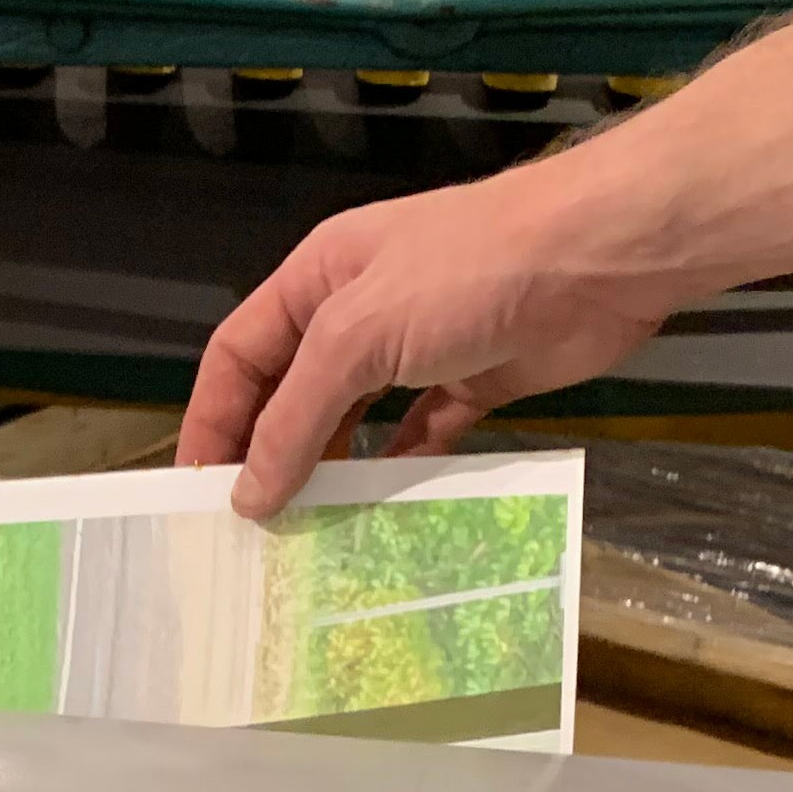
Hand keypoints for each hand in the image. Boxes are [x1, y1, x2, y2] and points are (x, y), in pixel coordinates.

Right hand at [179, 162, 684, 516]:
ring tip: (305, 533)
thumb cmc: (468, 273)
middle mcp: (358, 312)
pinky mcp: (471, 382)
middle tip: (247, 529)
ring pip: (352, 421)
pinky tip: (380, 515)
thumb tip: (248, 495)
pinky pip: (418, 438)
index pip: (238, 354)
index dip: (211, 420)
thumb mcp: (358, 337)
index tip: (196, 491)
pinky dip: (397, 473)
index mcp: (317, 279)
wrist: (597, 258)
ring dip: (329, 472)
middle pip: (291, 392)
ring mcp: (417, 348)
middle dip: (266, 454)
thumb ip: (298, 419)